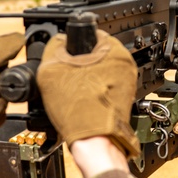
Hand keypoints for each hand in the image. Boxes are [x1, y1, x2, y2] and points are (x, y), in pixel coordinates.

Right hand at [36, 31, 139, 157]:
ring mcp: (126, 85)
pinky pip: (100, 88)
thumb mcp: (51, 70)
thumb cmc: (79, 109)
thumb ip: (54, 48)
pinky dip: (89, 91)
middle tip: (64, 74)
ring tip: (71, 90)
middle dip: (78, 62)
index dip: (72, 43)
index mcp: (116, 52)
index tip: (64, 54)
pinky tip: (78, 100)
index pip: (91, 33)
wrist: (93, 143)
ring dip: (83, 78)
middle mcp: (127, 67)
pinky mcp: (121, 100)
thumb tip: (57, 41)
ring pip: (97, 72)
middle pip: (95, 54)